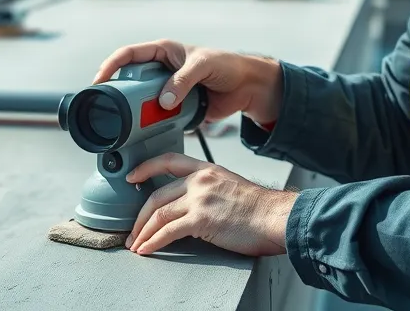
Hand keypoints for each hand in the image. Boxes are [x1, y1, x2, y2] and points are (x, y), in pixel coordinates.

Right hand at [94, 40, 283, 125]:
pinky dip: (150, 124)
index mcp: (163, 51)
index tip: (100, 80)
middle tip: (113, 108)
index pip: (129, 54)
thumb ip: (183, 80)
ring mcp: (166, 90)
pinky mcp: (174, 108)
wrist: (246, 87)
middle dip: (121, 94)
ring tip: (130, 123)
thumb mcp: (204, 66)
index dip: (111, 66)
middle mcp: (161, 70)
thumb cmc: (228, 66)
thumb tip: (164, 100)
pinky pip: (156, 116)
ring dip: (135, 112)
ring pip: (141, 101)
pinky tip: (147, 132)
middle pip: (130, 81)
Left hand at [124, 152, 296, 256]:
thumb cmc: (261, 209)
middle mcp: (200, 180)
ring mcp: (200, 199)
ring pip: (158, 213)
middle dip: (140, 216)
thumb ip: (209, 190)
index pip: (169, 160)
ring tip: (137, 244)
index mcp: (207, 170)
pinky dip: (153, 242)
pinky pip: (167, 232)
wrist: (276, 217)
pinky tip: (147, 249)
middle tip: (133, 230)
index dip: (146, 167)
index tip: (132, 176)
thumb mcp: (230, 186)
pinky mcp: (201, 219)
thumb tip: (193, 207)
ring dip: (143, 232)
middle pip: (157, 194)